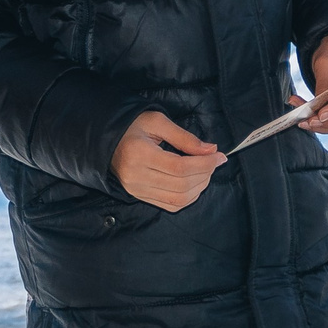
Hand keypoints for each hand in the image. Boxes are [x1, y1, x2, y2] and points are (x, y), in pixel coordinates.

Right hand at [111, 110, 225, 211]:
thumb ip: (185, 137)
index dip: (204, 164)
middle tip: (215, 161)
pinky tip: (195, 184)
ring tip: (206, 171)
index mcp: (139, 154)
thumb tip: (211, 150)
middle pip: (181, 184)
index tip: (219, 156)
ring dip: (199, 187)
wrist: (108, 140)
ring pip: (178, 199)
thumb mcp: (158, 122)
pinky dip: (188, 197)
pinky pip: (170, 205)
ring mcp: (137, 190)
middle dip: (205, 174)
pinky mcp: (139, 196)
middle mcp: (136, 176)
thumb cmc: (133, 126)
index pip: (180, 167)